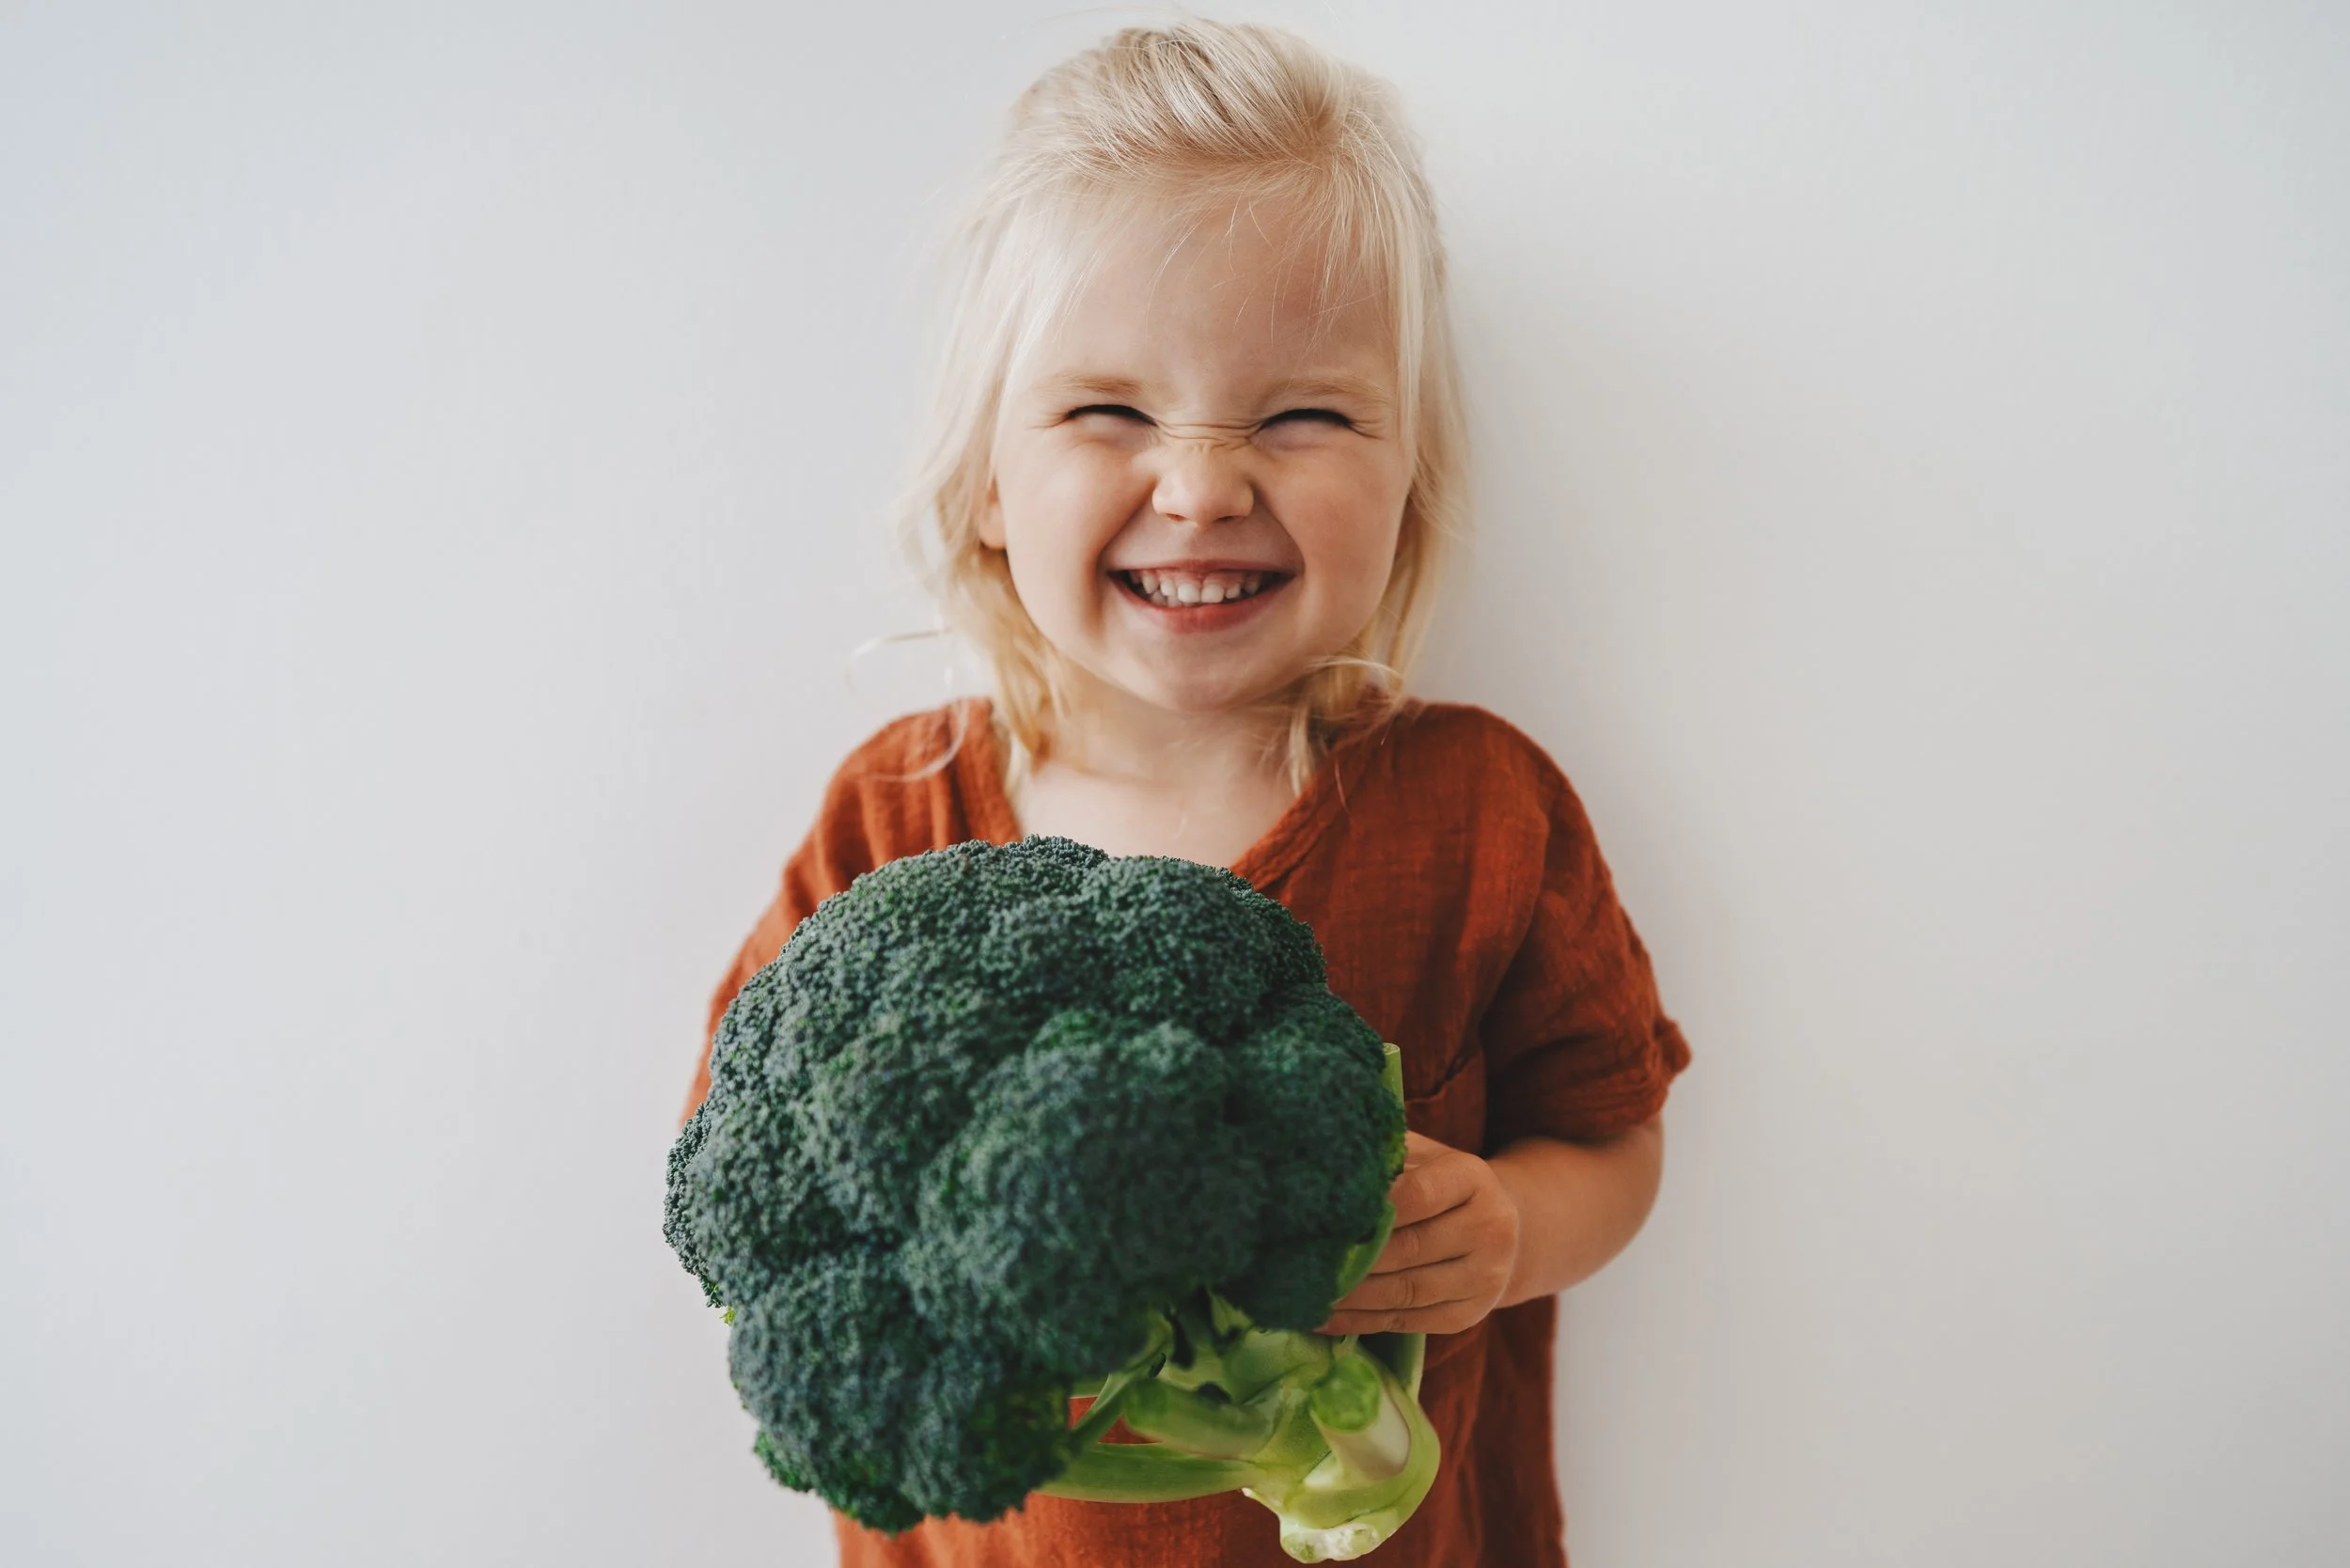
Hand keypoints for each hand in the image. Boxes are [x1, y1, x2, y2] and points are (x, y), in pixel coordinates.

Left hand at [1320, 1130, 1521, 1335]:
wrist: (1498, 1227)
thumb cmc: (1439, 1181)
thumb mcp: (1422, 1156)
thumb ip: (1385, 1157)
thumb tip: (1325, 1163)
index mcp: (1473, 1180)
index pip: (1419, 1194)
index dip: (1374, 1207)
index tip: (1326, 1213)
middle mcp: (1489, 1229)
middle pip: (1410, 1248)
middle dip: (1353, 1257)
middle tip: (1301, 1258)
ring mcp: (1483, 1278)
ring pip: (1406, 1291)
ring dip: (1351, 1296)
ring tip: (1306, 1293)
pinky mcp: (1467, 1316)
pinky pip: (1407, 1321)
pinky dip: (1361, 1322)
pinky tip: (1324, 1317)